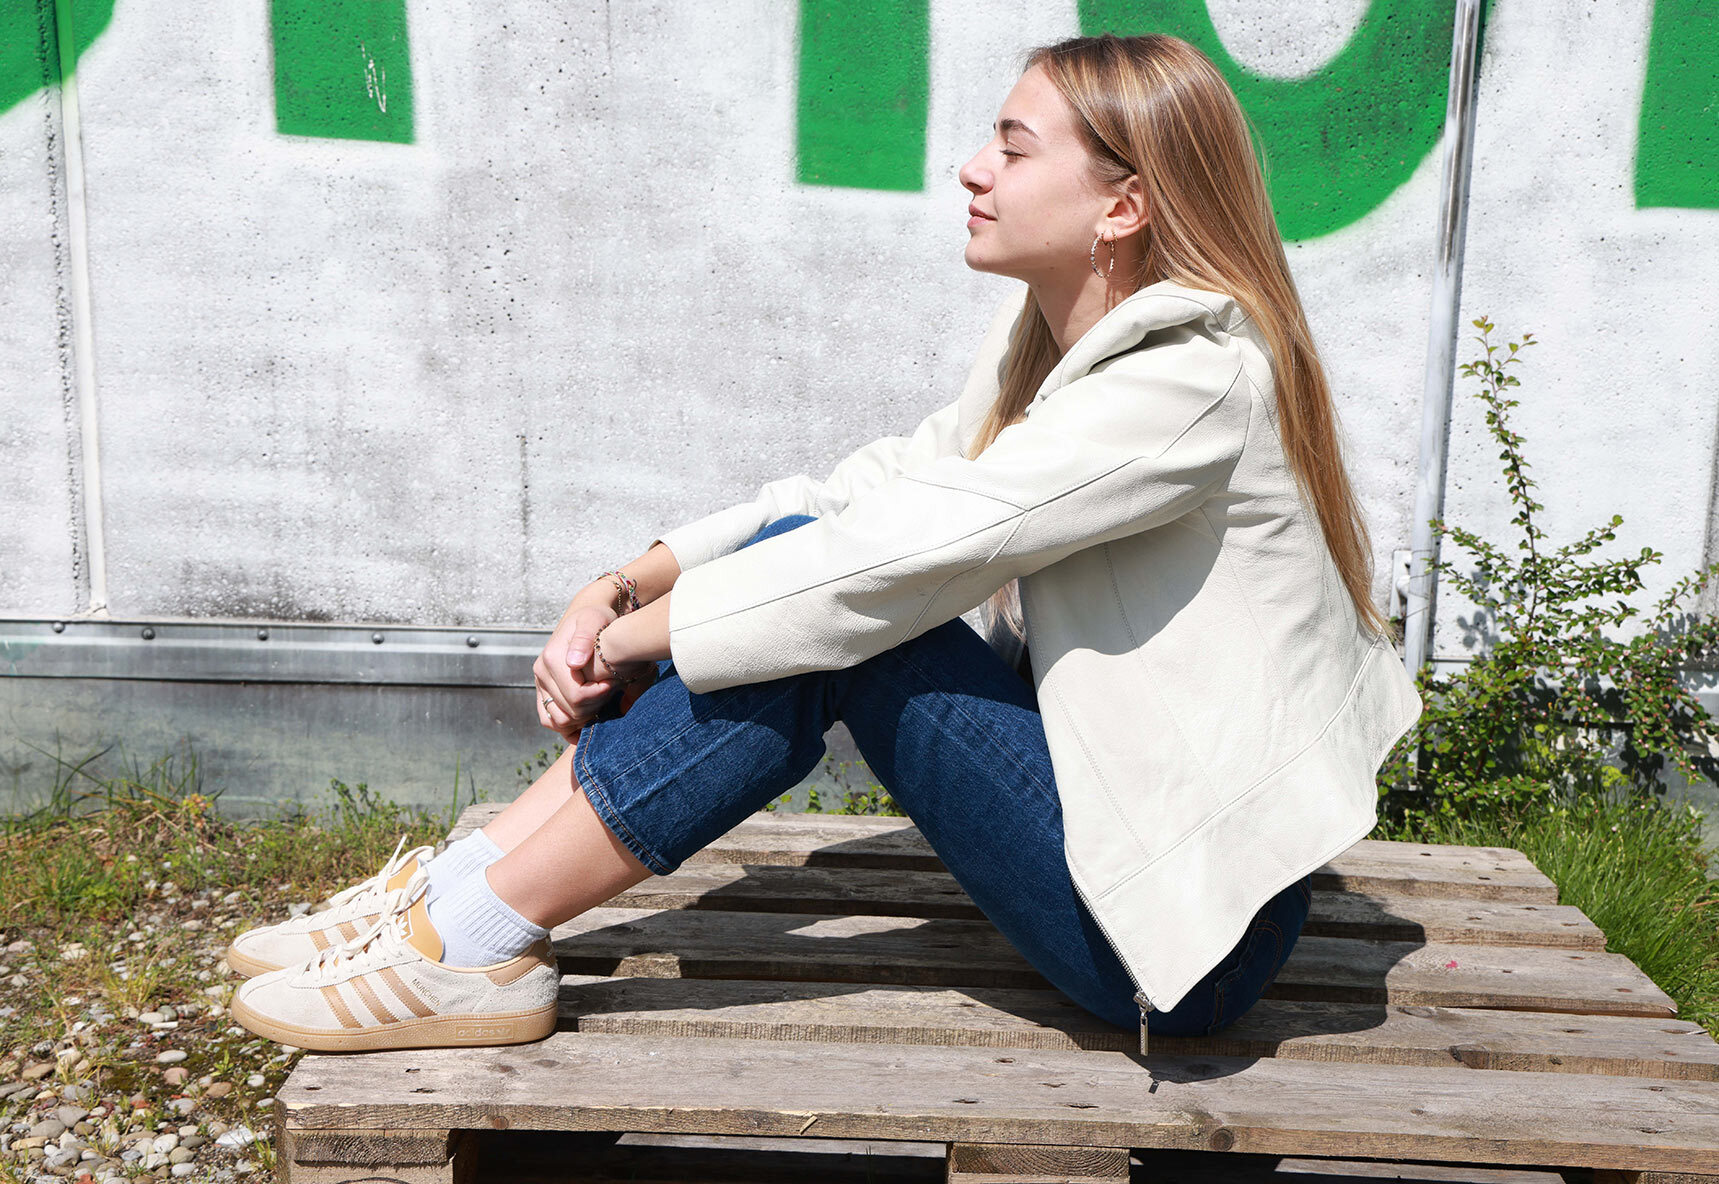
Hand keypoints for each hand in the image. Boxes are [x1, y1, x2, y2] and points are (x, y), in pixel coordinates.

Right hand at [534, 595, 622, 740]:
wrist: (587, 619)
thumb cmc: (596, 620)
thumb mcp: (594, 621)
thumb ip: (584, 639)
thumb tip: (573, 663)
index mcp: (551, 658)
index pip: (576, 696)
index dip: (599, 697)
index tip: (612, 684)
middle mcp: (541, 672)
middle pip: (569, 711)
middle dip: (593, 708)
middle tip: (608, 693)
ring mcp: (540, 684)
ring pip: (558, 721)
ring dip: (581, 719)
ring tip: (599, 704)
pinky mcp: (542, 692)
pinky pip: (549, 720)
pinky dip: (567, 726)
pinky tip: (586, 720)